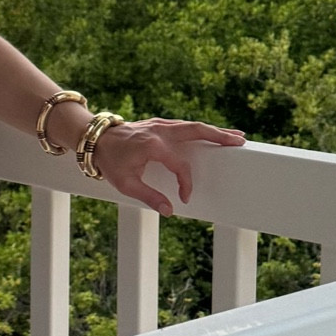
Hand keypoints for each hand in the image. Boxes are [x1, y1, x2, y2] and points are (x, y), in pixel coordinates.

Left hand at [92, 117, 244, 216]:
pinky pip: (184, 125)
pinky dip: (200, 129)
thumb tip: (169, 211)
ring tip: (235, 136)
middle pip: (197, 131)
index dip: (186, 183)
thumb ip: (149, 197)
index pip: (180, 165)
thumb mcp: (125, 184)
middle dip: (220, 136)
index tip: (185, 197)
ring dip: (214, 130)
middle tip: (241, 142)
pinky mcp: (159, 124)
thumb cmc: (109, 162)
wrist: (94, 139)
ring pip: (193, 125)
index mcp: (153, 146)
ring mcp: (160, 125)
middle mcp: (160, 131)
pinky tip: (211, 134)